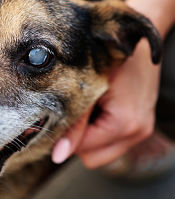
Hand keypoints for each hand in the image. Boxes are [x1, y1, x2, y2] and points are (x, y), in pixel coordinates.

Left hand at [52, 39, 160, 168]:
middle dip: (79, 138)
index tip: (56, 116)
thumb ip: (73, 124)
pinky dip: (100, 130)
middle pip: (92, 158)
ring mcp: (142, 130)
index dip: (66, 136)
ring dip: (90, 135)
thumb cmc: (110, 58)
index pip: (83, 149)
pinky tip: (99, 107)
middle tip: (76, 109)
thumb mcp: (88, 89)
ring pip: (102, 152)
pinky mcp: (142, 125)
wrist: (136, 41)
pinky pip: (112, 141)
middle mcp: (138, 132)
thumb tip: (57, 156)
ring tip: (90, 106)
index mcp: (124, 123)